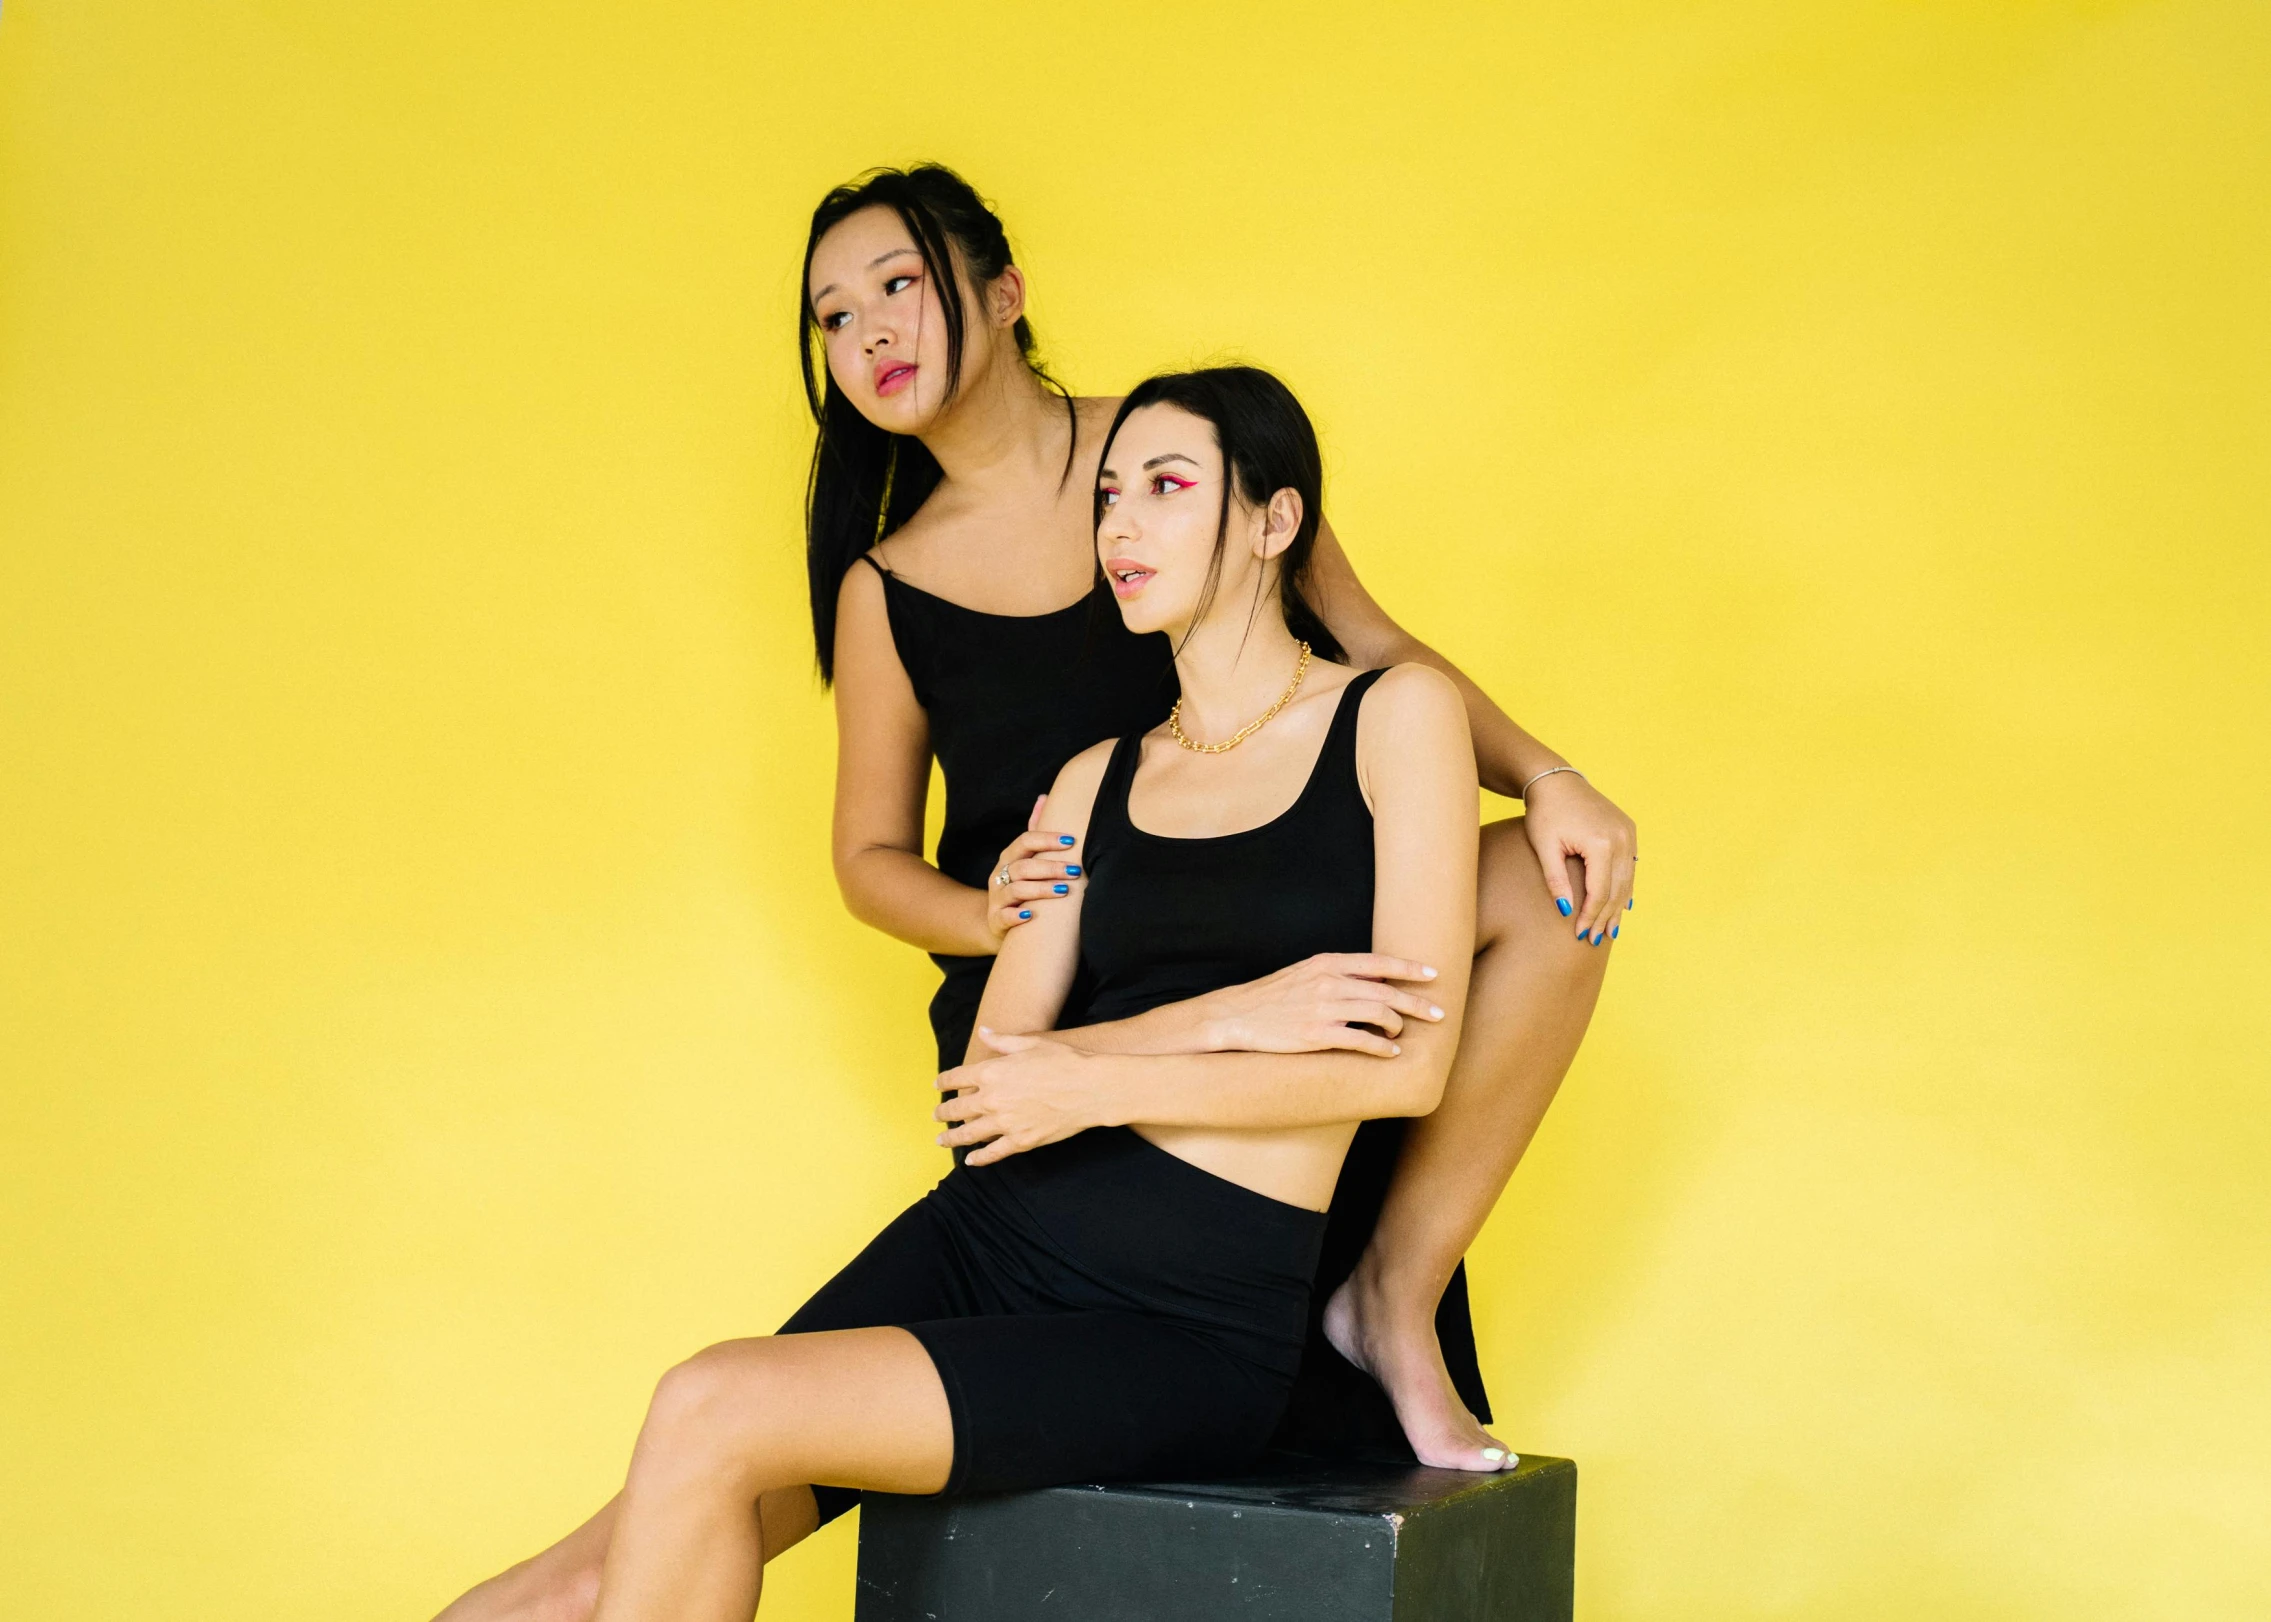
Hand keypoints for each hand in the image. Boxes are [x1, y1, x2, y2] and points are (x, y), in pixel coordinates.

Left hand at [935, 1030, 1106, 1165]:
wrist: (1089, 1088)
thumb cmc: (1063, 1061)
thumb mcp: (1031, 1043)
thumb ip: (1002, 1041)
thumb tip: (983, 1032)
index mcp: (992, 1072)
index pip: (957, 1078)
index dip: (944, 1082)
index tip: (938, 1086)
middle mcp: (993, 1099)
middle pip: (958, 1108)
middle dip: (943, 1113)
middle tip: (936, 1116)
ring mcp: (1005, 1122)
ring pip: (969, 1134)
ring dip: (952, 1137)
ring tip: (941, 1140)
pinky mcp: (1021, 1141)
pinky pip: (993, 1153)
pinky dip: (979, 1158)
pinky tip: (970, 1160)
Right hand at [981, 794, 1082, 948]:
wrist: (999, 921)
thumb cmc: (1022, 884)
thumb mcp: (1026, 857)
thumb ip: (1035, 829)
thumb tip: (1044, 797)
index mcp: (1010, 857)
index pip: (1025, 841)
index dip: (1047, 840)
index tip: (1071, 841)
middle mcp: (1000, 875)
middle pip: (1023, 866)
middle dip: (1050, 867)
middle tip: (1075, 871)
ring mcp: (997, 897)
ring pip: (1016, 889)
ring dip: (1040, 889)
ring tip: (1063, 891)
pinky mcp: (996, 920)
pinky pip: (1003, 917)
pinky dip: (1016, 916)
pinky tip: (1031, 914)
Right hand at [1199, 953, 1445, 1057]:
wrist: (1236, 1016)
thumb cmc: (1272, 996)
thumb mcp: (1305, 972)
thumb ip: (1338, 973)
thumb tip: (1375, 980)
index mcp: (1327, 963)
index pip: (1380, 962)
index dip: (1410, 968)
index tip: (1433, 974)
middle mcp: (1329, 982)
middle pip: (1387, 992)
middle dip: (1417, 1004)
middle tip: (1439, 1014)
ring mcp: (1324, 1009)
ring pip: (1379, 1015)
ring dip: (1398, 1026)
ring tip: (1402, 1035)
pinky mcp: (1316, 1035)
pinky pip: (1361, 1041)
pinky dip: (1382, 1047)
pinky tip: (1391, 1053)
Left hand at [1522, 771, 1636, 943]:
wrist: (1556, 781)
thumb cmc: (1544, 813)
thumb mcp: (1545, 848)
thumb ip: (1556, 881)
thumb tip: (1565, 913)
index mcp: (1600, 844)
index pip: (1599, 891)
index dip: (1590, 916)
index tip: (1580, 934)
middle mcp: (1621, 838)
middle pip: (1617, 889)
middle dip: (1605, 917)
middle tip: (1595, 939)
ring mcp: (1628, 833)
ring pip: (1627, 880)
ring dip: (1618, 907)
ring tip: (1610, 931)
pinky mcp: (1628, 829)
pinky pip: (1630, 866)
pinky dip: (1624, 887)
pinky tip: (1621, 906)